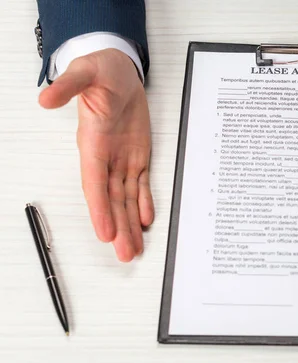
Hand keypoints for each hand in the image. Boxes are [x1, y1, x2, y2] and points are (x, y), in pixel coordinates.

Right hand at [39, 49, 153, 261]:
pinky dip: (145, 202)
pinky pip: (141, 183)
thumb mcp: (85, 72)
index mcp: (92, 143)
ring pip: (126, 197)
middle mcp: (106, 156)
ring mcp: (122, 158)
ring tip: (134, 248)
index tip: (105, 233)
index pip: (95, 182)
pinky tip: (146, 220)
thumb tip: (46, 98)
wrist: (118, 70)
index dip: (99, 209)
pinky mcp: (137, 155)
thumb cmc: (100, 70)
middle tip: (125, 254)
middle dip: (119, 226)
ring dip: (130, 223)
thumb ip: (69, 86)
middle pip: (111, 198)